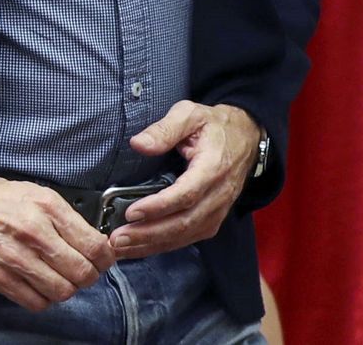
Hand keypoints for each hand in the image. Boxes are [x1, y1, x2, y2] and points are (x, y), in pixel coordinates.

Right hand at [0, 160, 114, 310]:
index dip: (104, 258)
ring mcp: (15, 257)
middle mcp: (34, 231)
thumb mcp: (31, 192)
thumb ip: (61, 216)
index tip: (102, 260)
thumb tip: (89, 239)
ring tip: (57, 280)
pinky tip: (37, 287)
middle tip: (81, 273)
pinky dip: (42, 299)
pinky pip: (36, 302)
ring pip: (61, 291)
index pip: (93, 244)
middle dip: (87, 277)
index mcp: (46, 206)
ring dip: (64, 289)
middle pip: (81, 272)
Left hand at [107, 102, 259, 259]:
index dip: (159, 207)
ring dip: (152, 244)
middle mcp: (219, 195)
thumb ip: (165, 129)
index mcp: (213, 167)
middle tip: (117, 239)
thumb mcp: (189, 114)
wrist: (245, 138)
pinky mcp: (213, 219)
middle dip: (149, 234)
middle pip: (184, 222)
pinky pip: (189, 238)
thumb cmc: (213, 125)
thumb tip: (138, 144)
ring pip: (185, 235)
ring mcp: (218, 211)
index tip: (131, 212)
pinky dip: (163, 246)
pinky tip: (140, 248)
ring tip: (121, 248)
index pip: (186, 194)